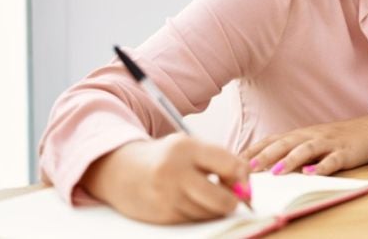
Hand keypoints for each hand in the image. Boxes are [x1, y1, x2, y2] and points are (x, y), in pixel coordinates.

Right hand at [80, 133, 249, 224]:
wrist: (120, 171)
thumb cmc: (165, 158)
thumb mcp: (190, 147)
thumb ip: (220, 160)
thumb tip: (246, 187)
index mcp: (186, 147)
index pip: (231, 166)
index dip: (244, 178)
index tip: (243, 182)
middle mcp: (175, 172)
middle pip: (224, 200)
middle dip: (234, 201)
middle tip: (231, 195)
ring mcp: (167, 196)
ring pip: (211, 213)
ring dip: (215, 208)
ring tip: (203, 193)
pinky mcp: (162, 216)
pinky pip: (195, 220)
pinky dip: (199, 213)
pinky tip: (189, 200)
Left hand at [241, 112, 367, 175]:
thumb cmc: (336, 139)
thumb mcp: (310, 142)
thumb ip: (290, 151)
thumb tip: (262, 166)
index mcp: (300, 134)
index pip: (272, 140)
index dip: (254, 150)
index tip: (234, 161)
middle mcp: (310, 135)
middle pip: (285, 143)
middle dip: (265, 155)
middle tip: (248, 167)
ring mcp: (328, 143)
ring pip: (306, 149)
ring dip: (289, 160)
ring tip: (276, 172)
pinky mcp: (345, 152)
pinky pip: (332, 160)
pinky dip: (322, 167)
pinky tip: (312, 174)